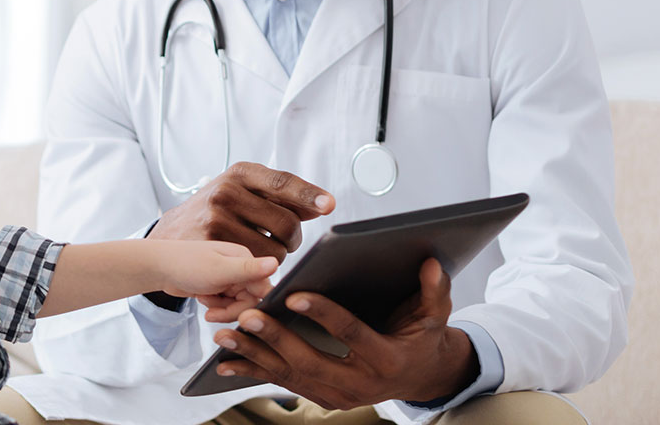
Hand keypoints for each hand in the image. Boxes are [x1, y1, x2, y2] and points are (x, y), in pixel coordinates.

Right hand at [148, 162, 334, 262]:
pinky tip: (250, 263)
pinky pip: (255, 266)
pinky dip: (261, 270)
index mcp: (241, 173)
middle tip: (284, 241)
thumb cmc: (217, 211)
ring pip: (274, 250)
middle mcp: (227, 191)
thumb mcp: (243, 192)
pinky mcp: (211, 246)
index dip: (308, 195)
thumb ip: (280, 197)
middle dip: (294, 239)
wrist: (171, 234)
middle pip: (286, 223)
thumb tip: (320, 205)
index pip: (282, 182)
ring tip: (261, 251)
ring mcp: (217, 218)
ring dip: (278, 257)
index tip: (328, 205)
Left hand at [155, 240, 277, 320]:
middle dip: (231, 309)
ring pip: (238, 305)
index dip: (250, 305)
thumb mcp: (219, 271)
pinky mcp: (219, 287)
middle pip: (250, 300)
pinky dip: (215, 306)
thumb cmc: (185, 264)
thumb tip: (276, 263)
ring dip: (221, 308)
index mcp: (245, 258)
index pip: (263, 289)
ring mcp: (229, 277)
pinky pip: (226, 305)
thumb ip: (249, 270)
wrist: (158, 268)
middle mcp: (239, 267)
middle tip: (212, 310)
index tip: (235, 311)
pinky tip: (202, 298)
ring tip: (205, 300)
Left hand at [211, 258, 478, 408]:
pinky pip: (285, 384)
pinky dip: (254, 372)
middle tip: (248, 316)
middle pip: (312, 361)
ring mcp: (339, 396)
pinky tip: (227, 362)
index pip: (351, 334)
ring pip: (291, 376)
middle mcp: (360, 384)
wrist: (422, 378)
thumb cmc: (424, 339)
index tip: (294, 295)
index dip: (323, 314)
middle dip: (277, 339)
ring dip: (255, 357)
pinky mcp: (322, 397)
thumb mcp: (434, 316)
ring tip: (225, 337)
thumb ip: (434, 290)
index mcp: (387, 360)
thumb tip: (432, 263)